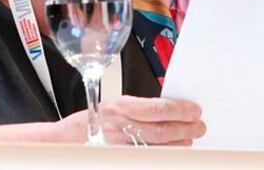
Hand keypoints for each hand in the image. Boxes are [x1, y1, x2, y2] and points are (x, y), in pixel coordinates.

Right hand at [59, 96, 205, 145]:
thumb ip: (138, 107)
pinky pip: (146, 158)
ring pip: (157, 147)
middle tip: (200, 127)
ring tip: (189, 140)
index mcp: (120, 107)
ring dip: (178, 144)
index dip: (180, 110)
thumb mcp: (113, 104)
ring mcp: (119, 146)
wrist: (64, 140)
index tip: (194, 110)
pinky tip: (171, 153)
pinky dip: (162, 156)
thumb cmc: (89, 121)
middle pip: (162, 130)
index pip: (157, 109)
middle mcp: (120, 127)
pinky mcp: (119, 158)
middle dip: (185, 128)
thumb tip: (168, 108)